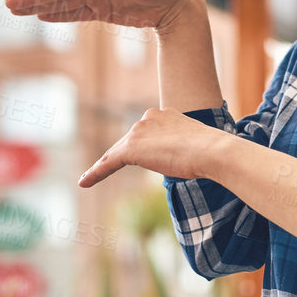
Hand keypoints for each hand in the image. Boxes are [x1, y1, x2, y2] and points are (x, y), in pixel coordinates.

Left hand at [79, 108, 224, 186]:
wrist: (212, 151)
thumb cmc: (210, 152)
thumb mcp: (194, 146)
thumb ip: (181, 148)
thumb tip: (184, 160)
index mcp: (164, 114)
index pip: (145, 133)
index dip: (140, 147)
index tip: (138, 156)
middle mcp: (148, 117)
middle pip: (128, 142)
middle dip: (119, 156)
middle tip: (103, 170)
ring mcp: (139, 131)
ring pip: (116, 152)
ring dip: (104, 166)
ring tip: (90, 178)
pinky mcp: (131, 148)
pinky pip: (108, 162)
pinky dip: (95, 173)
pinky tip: (84, 182)